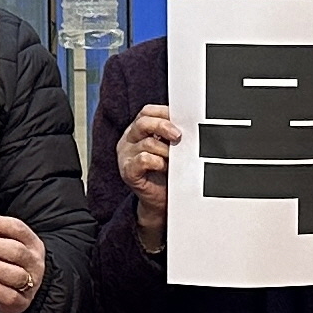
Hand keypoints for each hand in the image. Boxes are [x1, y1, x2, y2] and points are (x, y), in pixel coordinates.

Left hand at [0, 215, 46, 312]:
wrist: (18, 294)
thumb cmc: (9, 265)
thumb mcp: (7, 247)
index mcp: (32, 243)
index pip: (17, 229)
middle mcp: (34, 262)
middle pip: (16, 251)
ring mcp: (31, 283)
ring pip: (14, 274)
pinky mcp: (22, 302)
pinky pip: (9, 295)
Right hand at [117, 103, 178, 252]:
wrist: (161, 200)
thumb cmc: (167, 172)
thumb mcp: (170, 147)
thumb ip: (171, 133)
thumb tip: (187, 120)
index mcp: (137, 131)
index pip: (146, 112)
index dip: (163, 113)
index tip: (181, 118)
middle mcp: (128, 140)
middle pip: (143, 122)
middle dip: (164, 126)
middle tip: (179, 136)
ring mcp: (125, 156)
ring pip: (147, 143)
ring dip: (166, 150)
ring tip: (175, 159)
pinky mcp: (128, 171)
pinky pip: (143, 159)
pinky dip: (158, 162)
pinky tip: (165, 168)